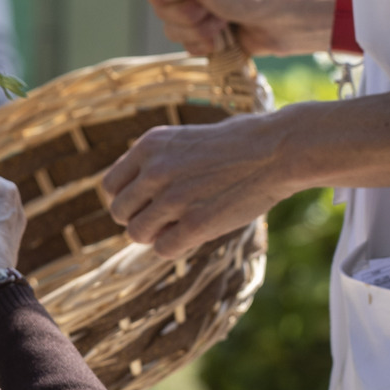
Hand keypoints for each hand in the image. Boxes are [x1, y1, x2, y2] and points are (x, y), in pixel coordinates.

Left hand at [100, 115, 292, 258]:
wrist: (279, 150)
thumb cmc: (238, 144)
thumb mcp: (184, 140)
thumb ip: (156, 163)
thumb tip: (135, 196)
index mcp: (148, 146)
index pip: (110, 187)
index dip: (126, 200)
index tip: (146, 203)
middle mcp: (154, 171)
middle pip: (120, 213)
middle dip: (139, 219)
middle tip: (165, 218)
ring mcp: (173, 198)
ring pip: (137, 234)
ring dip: (155, 236)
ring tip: (179, 226)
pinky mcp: (195, 223)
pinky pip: (163, 250)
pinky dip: (174, 247)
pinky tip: (193, 234)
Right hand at [116, 0, 334, 56]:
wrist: (291, 22)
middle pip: (160, 6)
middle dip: (186, 16)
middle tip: (212, 10)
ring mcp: (202, 5)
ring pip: (172, 27)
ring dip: (197, 32)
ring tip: (223, 24)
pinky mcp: (209, 29)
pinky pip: (186, 43)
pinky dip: (203, 44)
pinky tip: (223, 38)